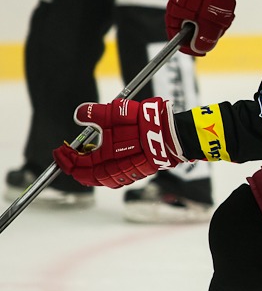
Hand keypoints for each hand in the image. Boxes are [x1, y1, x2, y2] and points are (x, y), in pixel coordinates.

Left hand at [52, 98, 183, 188]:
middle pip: (88, 177)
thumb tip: (79, 114)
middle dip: (75, 167)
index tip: (61, 149)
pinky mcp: (140, 170)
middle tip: (70, 155)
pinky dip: (107, 169)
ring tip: (88, 156)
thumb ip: (92, 113)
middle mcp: (115, 171)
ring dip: (91, 170)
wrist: (171, 134)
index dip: (65, 159)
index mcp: (104, 161)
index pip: (76, 166)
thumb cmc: (143, 124)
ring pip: (103, 178)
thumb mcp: (113, 112)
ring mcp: (129, 173)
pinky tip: (109, 157)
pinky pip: (117, 175)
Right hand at [166, 0, 250, 55]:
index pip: (176, 37)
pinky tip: (226, 6)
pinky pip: (207, 8)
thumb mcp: (210, 21)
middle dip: (207, 32)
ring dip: (215, 21)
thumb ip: (204, 38)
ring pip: (202, 19)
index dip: (188, 47)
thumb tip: (199, 49)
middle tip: (219, 29)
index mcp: (175, 13)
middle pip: (191, 29)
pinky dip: (217, 11)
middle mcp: (179, 5)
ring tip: (225, 15)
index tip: (201, 51)